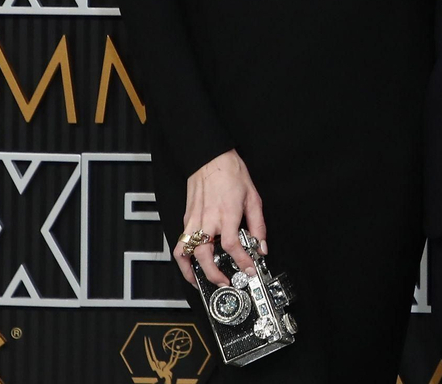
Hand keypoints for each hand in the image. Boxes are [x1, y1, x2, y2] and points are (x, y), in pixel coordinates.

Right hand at [174, 149, 265, 287]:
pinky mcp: (186, 219)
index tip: (249, 270)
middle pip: (204, 256)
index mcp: (227, 214)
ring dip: (191, 271)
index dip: (241, 261)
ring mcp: (193, 221)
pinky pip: (180, 243)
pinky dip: (183, 258)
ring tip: (201, 282)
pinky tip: (191, 264)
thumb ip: (258, 225)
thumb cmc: (232, 174)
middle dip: (214, 274)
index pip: (232, 246)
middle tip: (225, 282)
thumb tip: (261, 245)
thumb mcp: (253, 198)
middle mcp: (208, 220)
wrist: (210, 159)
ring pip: (185, 253)